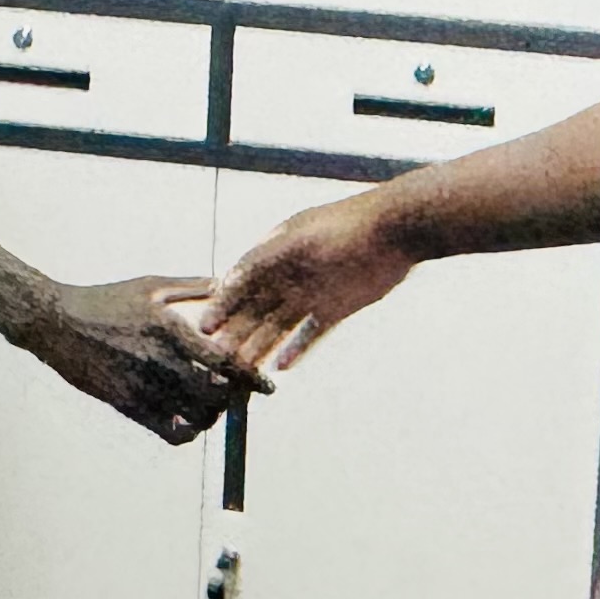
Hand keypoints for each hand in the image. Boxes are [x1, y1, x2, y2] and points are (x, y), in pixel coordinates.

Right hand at [26, 274, 258, 444]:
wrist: (56, 322)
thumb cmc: (105, 299)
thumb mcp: (150, 285)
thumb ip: (191, 287)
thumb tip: (227, 283)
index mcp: (170, 330)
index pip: (224, 362)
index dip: (251, 378)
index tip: (266, 387)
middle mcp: (159, 362)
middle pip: (215, 395)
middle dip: (234, 399)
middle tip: (240, 396)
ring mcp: (142, 387)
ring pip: (195, 417)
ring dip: (212, 416)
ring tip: (214, 408)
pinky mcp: (126, 405)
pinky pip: (167, 432)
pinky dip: (186, 433)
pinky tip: (189, 422)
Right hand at [198, 189, 419, 370]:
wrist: (396, 230)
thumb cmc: (343, 228)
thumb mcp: (296, 240)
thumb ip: (261, 259)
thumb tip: (225, 280)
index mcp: (276, 253)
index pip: (240, 283)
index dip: (221, 305)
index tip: (203, 329)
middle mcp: (291, 275)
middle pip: (256, 309)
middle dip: (236, 333)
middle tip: (218, 359)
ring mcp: (312, 293)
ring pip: (279, 325)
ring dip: (260, 346)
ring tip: (242, 370)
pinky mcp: (336, 308)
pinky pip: (310, 333)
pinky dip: (296, 349)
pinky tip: (280, 367)